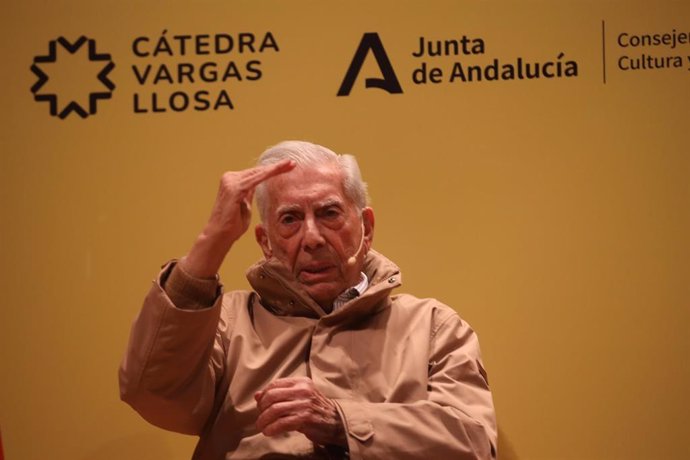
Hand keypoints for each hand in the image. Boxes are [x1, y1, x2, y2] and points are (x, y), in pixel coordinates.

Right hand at [182, 159, 294, 277]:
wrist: (219, 236)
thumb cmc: (232, 226)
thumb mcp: (245, 206)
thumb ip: (248, 195)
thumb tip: (255, 187)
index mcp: (232, 182)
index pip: (255, 174)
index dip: (271, 170)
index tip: (287, 166)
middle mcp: (230, 178)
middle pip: (257, 170)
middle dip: (276, 167)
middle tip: (293, 162)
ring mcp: (230, 181)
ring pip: (258, 172)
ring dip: (275, 168)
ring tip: (290, 164)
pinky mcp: (234, 188)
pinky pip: (256, 179)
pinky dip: (269, 174)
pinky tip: (279, 170)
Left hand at [255, 377, 346, 446]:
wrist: (336, 422)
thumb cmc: (315, 409)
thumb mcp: (300, 396)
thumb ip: (280, 394)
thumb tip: (257, 395)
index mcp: (301, 382)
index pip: (275, 385)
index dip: (264, 396)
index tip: (261, 406)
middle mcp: (303, 390)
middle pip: (272, 396)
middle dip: (262, 409)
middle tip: (260, 418)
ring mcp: (304, 404)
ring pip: (275, 410)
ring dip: (264, 420)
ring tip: (262, 427)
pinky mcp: (305, 418)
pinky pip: (282, 423)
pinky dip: (272, 428)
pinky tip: (269, 432)